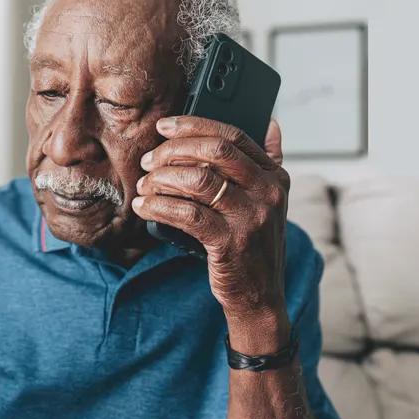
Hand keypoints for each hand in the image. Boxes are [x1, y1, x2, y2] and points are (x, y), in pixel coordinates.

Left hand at [132, 117, 290, 352]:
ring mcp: (251, 217)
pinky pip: (186, 213)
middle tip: (149, 160)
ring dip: (161, 179)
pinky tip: (144, 206)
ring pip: (197, 180)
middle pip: (214, 151)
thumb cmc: (252, 245)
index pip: (233, 135)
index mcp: (275, 176)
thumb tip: (270, 122)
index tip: (165, 126)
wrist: (259, 296)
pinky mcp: (231, 242)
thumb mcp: (269, 202)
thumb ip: (266, 164)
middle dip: (173, 150)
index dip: (194, 125)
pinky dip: (158, 206)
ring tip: (144, 185)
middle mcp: (268, 192)